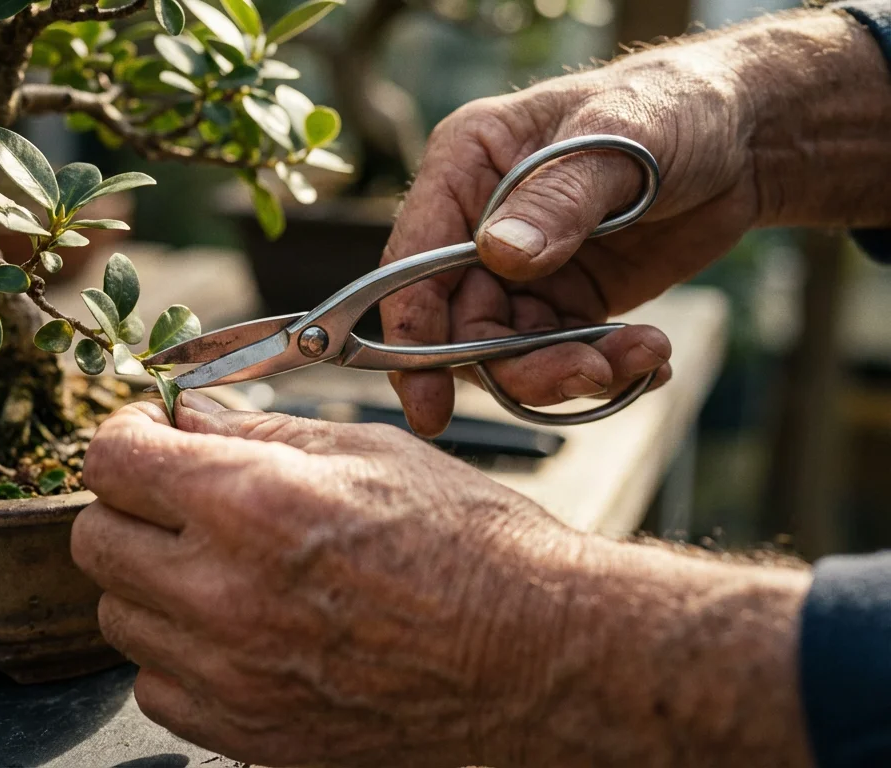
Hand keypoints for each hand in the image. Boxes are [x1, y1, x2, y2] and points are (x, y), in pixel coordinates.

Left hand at [74, 394, 812, 766]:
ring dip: (151, 584)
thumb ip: (260, 431)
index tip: (149, 438)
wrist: (542, 658)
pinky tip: (235, 632)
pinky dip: (178, 657)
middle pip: (94, 542)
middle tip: (180, 500)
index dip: (125, 437)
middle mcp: (224, 594)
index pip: (111, 463)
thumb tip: (187, 417)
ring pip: (118, 619)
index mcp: (252, 503)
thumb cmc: (473, 546)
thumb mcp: (371, 451)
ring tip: (219, 569)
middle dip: (130, 508)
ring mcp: (231, 675)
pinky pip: (157, 688)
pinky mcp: (248, 733)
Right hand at [381, 8, 890, 435]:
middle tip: (587, 373)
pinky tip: (652, 355)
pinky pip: (562, 356)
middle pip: (460, 325)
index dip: (413, 333)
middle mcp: (477, 225)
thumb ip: (558, 200)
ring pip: (511, 354)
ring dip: (570, 372)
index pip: (414, 262)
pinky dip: (606, 370)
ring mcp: (519, 269)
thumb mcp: (618, 140)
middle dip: (517, 366)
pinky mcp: (565, 302)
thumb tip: (500, 258)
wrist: (746, 136)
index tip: (430, 401)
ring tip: (644, 356)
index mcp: (465, 168)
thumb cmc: (673, 108)